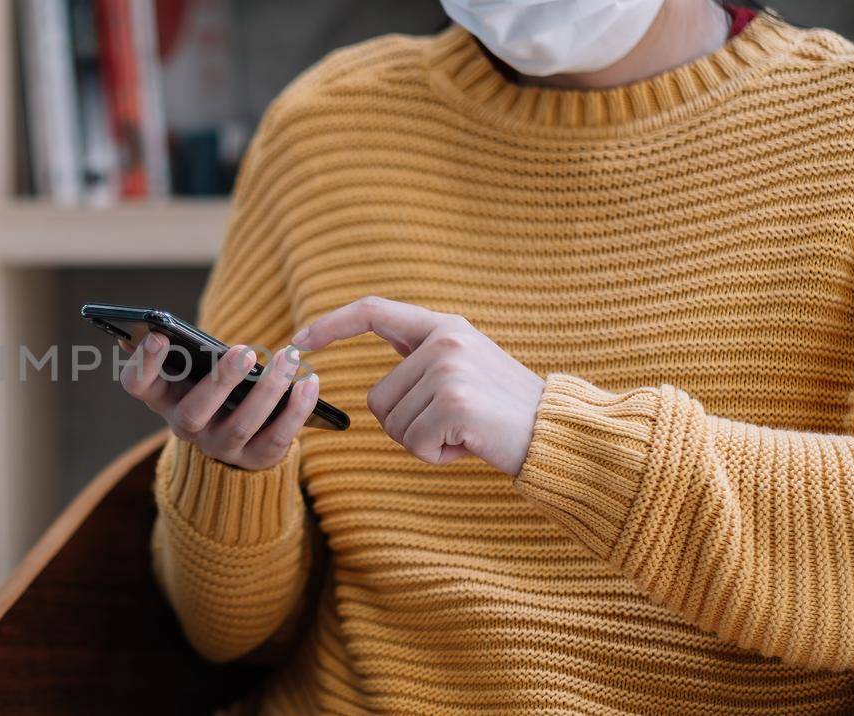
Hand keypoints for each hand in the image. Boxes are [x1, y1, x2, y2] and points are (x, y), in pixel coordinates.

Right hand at [118, 333, 319, 470]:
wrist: (242, 438)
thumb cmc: (214, 388)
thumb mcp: (191, 372)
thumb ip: (175, 354)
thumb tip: (144, 332)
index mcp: (163, 398)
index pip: (138, 385)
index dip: (145, 363)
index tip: (160, 336)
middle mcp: (186, 428)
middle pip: (193, 413)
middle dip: (220, 381)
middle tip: (244, 350)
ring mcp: (220, 448)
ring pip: (240, 426)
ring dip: (266, 391)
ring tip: (289, 359)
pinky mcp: (255, 460)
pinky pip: (276, 438)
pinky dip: (295, 410)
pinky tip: (309, 383)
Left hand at [292, 297, 544, 475]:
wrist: (556, 433)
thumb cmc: (503, 412)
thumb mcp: (462, 371)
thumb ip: (420, 363)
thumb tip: (376, 383)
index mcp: (443, 327)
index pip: (372, 311)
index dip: (330, 324)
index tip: (297, 341)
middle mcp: (444, 340)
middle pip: (377, 397)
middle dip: (405, 424)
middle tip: (452, 425)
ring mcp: (449, 369)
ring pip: (392, 424)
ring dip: (422, 441)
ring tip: (464, 431)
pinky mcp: (454, 402)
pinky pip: (412, 444)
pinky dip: (435, 456)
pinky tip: (468, 445)